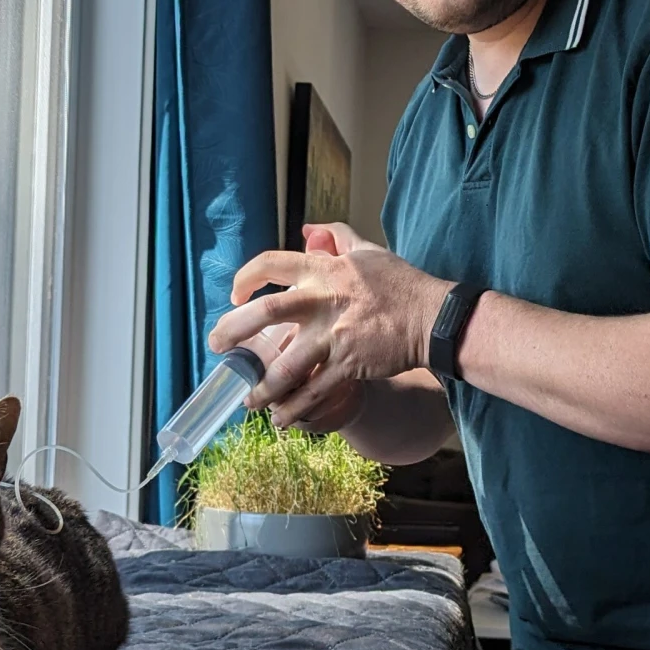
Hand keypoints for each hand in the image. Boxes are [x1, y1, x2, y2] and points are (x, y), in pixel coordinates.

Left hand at [208, 224, 450, 426]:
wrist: (433, 318)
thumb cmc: (400, 284)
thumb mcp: (368, 252)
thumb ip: (337, 239)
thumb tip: (311, 229)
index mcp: (323, 272)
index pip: (272, 265)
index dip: (245, 277)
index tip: (234, 294)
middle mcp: (322, 302)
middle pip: (265, 314)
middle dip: (233, 331)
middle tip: (216, 346)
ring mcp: (334, 336)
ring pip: (285, 366)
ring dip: (261, 388)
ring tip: (248, 401)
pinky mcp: (348, 365)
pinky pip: (313, 392)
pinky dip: (294, 409)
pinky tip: (280, 420)